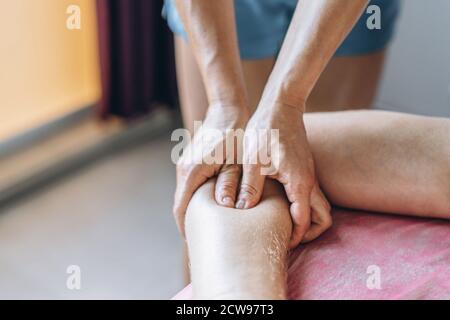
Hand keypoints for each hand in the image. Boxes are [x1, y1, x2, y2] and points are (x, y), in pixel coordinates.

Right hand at [174, 103, 249, 236]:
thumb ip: (230, 184)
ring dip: (193, 209)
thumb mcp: (237, 162)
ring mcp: (185, 163)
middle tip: (204, 237)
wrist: (227, 109)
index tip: (195, 242)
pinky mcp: (190, 160)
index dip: (187, 227)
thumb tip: (226, 207)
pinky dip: (196, 197)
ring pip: (185, 194)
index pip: (181, 208)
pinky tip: (210, 205)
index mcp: (192, 171)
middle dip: (190, 221)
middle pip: (181, 203)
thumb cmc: (236, 135)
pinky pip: (190, 185)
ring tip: (208, 225)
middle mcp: (184, 168)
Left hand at [236, 101, 330, 247]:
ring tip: (284, 224)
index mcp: (299, 183)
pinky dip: (301, 206)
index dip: (294, 237)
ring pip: (319, 206)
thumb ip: (250, 186)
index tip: (279, 243)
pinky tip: (280, 205)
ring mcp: (309, 175)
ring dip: (307, 219)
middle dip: (310, 232)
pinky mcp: (304, 169)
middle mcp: (309, 181)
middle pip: (323, 218)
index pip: (304, 221)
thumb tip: (243, 210)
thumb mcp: (253, 160)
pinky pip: (310, 194)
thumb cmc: (266, 129)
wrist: (281, 106)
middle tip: (288, 237)